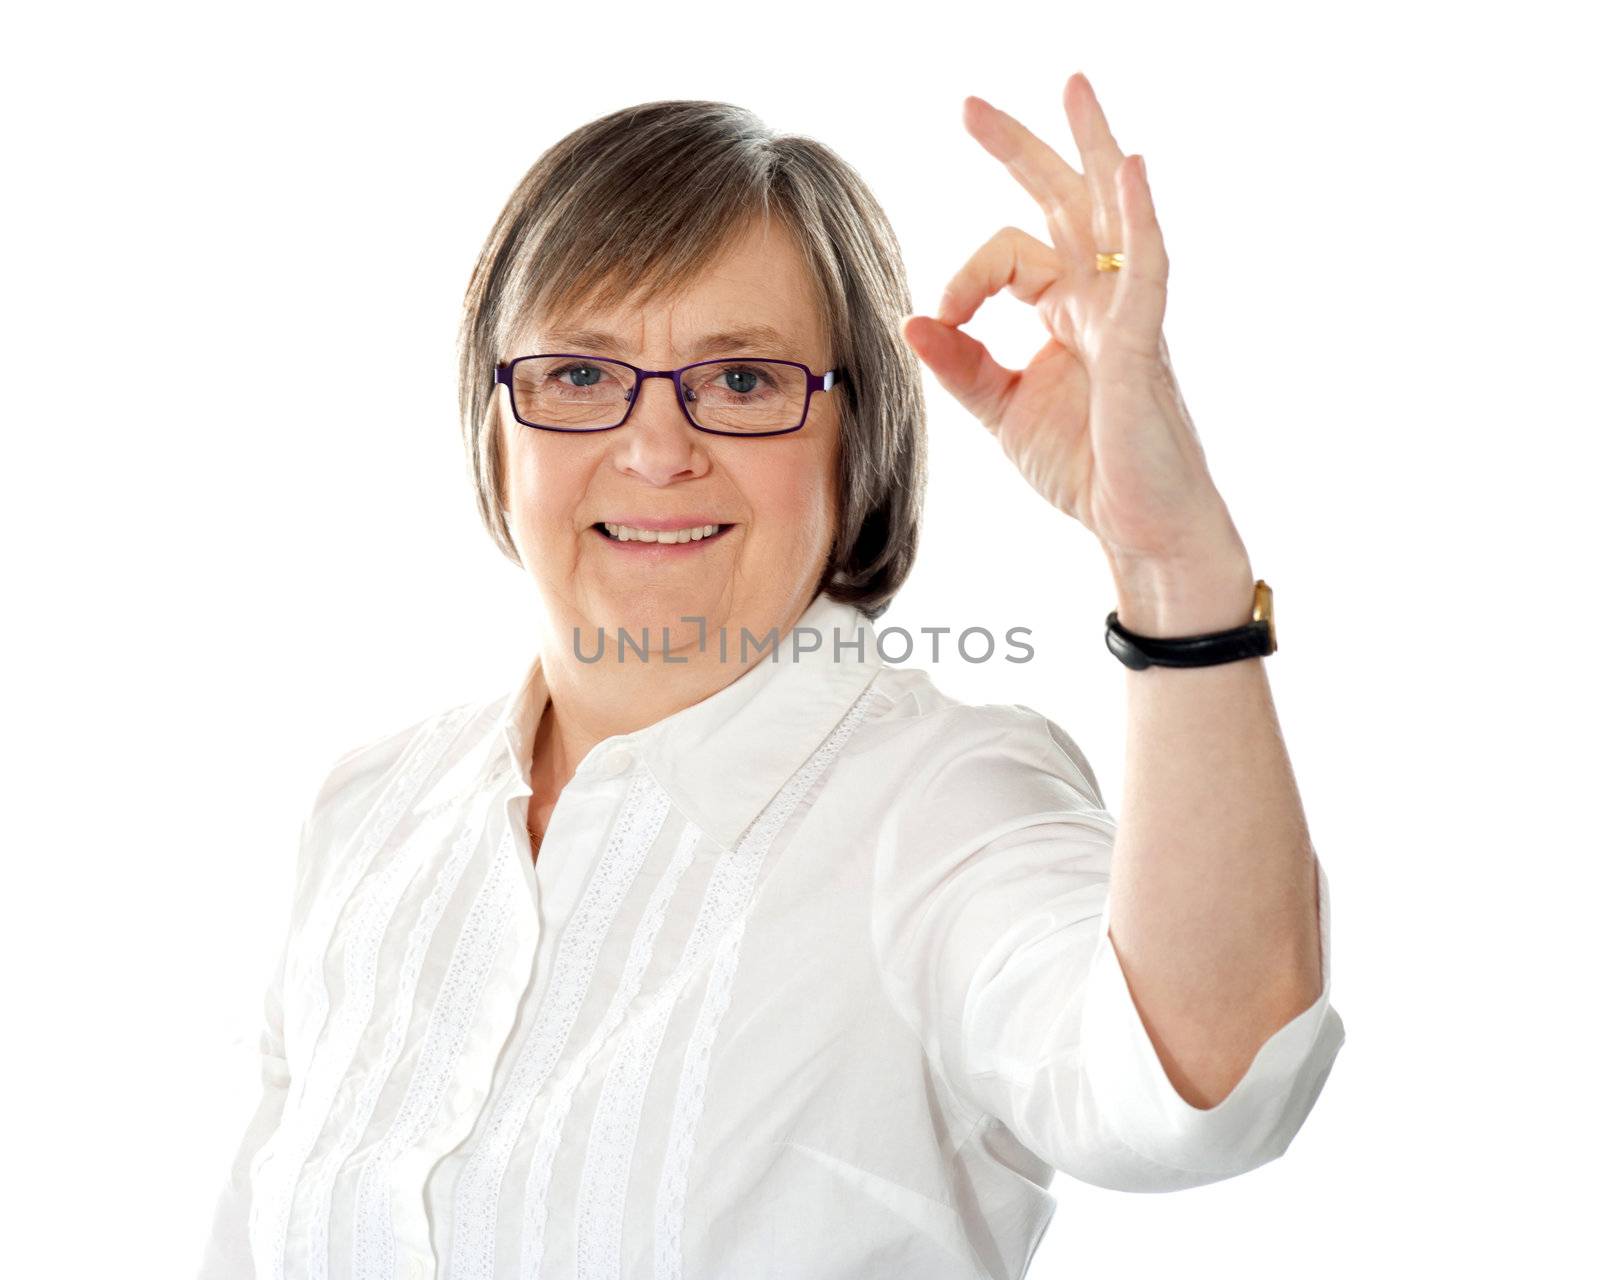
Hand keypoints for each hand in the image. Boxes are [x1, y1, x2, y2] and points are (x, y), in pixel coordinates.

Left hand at [899, 72, 1246, 580]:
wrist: (1140, 528)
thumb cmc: (1089, 468)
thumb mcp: (1005, 413)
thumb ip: (962, 367)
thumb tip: (913, 322)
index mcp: (1070, 311)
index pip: (1010, 256)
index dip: (964, 278)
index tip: (942, 319)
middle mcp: (1102, 300)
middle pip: (1065, 201)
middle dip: (1021, 147)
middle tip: (969, 106)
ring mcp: (1129, 318)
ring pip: (1111, 214)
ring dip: (1090, 147)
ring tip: (1073, 86)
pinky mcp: (1144, 349)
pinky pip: (1145, 271)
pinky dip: (1137, 220)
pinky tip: (1129, 170)